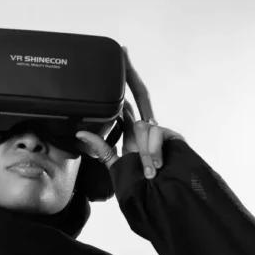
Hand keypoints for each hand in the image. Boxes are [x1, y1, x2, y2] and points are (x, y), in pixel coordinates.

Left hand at [76, 47, 183, 179]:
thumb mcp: (115, 165)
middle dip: (131, 76)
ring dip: (145, 150)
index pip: (124, 106)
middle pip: (140, 96)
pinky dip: (154, 151)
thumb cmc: (141, 187)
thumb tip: (79, 133)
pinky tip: (156, 165)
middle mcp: (147, 130)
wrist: (164, 201)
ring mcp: (162, 132)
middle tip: (124, 54)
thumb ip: (100, 148)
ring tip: (149, 170)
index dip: (119, 89)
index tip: (115, 68)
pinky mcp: (175, 137)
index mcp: (133, 135)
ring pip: (145, 123)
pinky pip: (156, 134)